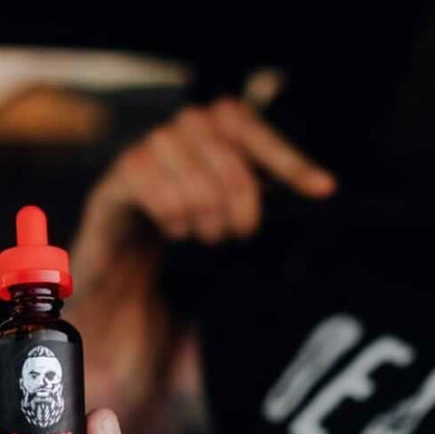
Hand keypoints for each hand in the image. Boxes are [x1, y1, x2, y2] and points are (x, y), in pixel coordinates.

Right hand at [66, 98, 335, 433]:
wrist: (124, 308)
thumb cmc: (187, 267)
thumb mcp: (242, 233)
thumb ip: (270, 205)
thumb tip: (324, 188)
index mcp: (210, 144)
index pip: (250, 125)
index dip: (288, 157)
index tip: (324, 190)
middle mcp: (173, 140)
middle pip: (218, 138)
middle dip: (241, 191)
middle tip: (241, 232)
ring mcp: (139, 159)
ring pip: (177, 150)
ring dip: (203, 200)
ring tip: (207, 234)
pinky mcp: (110, 187)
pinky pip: (140, 174)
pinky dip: (169, 206)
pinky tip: (177, 230)